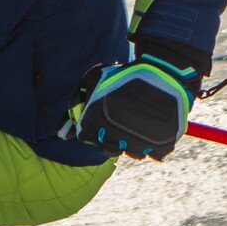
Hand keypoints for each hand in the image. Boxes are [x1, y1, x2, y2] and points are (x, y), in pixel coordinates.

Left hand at [61, 37, 208, 159]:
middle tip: (122, 120)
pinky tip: (155, 128)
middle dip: (111, 136)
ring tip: (139, 122)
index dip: (93, 127)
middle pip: (108, 148)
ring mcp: (140, 142)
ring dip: (134, 141)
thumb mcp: (93, 78)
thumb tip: (63, 134)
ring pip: (132, 153)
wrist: (164, 70)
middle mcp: (115, 135)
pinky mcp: (163, 144)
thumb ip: (75, 102)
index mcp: (94, 121)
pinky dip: (156, 145)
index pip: (86, 137)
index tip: (102, 118)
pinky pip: (156, 155)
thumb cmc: (124, 74)